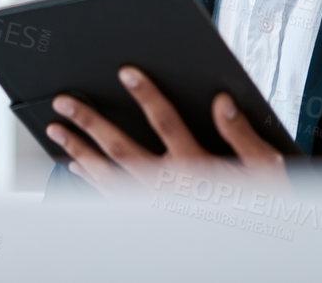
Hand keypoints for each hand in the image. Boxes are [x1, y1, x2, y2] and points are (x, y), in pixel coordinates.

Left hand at [44, 66, 286, 197]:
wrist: (255, 249)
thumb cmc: (263, 202)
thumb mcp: (265, 168)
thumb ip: (242, 134)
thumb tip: (222, 101)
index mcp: (199, 169)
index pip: (168, 124)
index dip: (147, 96)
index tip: (125, 72)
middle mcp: (172, 189)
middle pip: (123, 149)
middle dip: (91, 122)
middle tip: (64, 101)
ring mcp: (156, 207)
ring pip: (108, 176)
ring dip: (79, 150)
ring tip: (56, 129)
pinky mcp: (150, 218)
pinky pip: (112, 198)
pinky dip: (91, 180)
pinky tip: (77, 164)